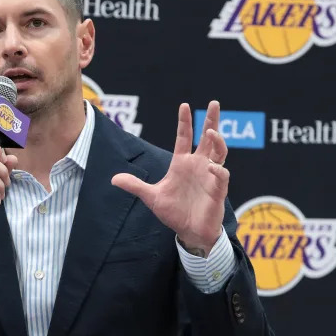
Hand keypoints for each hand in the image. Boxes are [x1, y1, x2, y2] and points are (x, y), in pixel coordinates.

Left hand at [111, 101, 228, 255]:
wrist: (189, 232)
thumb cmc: (174, 212)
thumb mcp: (151, 197)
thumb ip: (135, 186)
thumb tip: (113, 179)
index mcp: (182, 163)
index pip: (184, 137)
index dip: (184, 122)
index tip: (184, 105)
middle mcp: (198, 165)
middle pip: (208, 138)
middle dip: (211, 120)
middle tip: (213, 103)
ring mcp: (210, 176)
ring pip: (219, 152)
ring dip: (217, 141)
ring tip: (211, 132)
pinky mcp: (218, 190)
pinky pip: (221, 176)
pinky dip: (218, 170)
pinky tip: (212, 166)